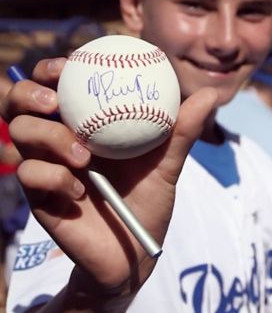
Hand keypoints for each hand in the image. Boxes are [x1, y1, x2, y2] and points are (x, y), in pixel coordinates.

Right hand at [0, 58, 217, 295]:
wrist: (135, 249)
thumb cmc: (148, 199)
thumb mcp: (167, 163)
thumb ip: (183, 129)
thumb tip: (211, 94)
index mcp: (84, 124)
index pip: (56, 86)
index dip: (52, 69)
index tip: (68, 64)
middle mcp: (58, 141)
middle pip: (20, 103)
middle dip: (29, 93)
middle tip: (54, 100)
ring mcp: (45, 168)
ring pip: (20, 134)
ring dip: (49, 137)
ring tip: (83, 156)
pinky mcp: (38, 197)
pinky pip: (29, 175)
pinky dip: (54, 177)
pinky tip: (80, 190)